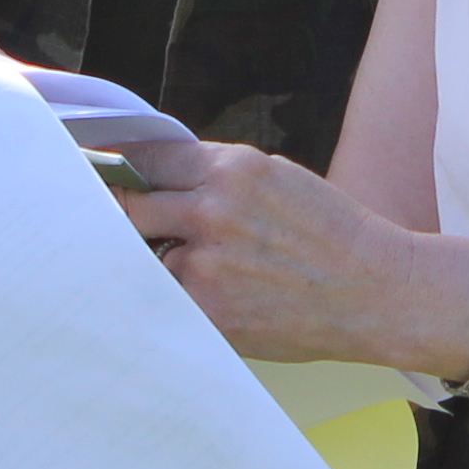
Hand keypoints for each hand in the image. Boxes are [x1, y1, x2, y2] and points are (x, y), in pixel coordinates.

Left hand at [123, 145, 468, 374]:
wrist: (374, 293)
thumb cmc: (329, 235)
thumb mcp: (276, 180)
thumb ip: (216, 176)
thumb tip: (155, 176)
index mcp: (231, 169)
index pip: (145, 158)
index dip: (118, 169)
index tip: (94, 175)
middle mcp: (212, 210)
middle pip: (127, 206)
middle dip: (124, 218)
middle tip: (121, 230)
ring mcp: (205, 264)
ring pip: (140, 257)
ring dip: (149, 262)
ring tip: (184, 271)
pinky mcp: (206, 310)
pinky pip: (160, 299)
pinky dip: (165, 299)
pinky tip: (189, 299)